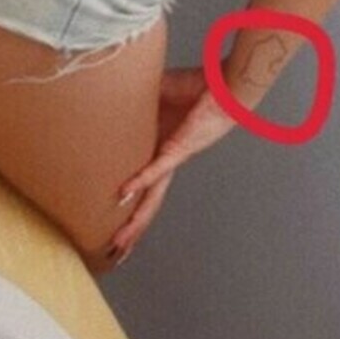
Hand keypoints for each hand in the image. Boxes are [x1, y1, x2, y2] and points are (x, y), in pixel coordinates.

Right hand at [107, 66, 236, 263]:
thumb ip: (138, 100)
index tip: (119, 226)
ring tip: (120, 241)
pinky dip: (139, 180)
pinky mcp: (179, 148)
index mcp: (165, 151)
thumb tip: (114, 93)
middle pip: (149, 203)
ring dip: (135, 220)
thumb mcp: (158, 93)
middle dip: (133, 229)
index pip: (146, 186)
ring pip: (152, 196)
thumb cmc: (198, 88)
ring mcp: (175, 158)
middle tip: (116, 252)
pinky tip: (123, 194)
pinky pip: (157, 168)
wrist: (224, 85)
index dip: (133, 208)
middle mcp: (170, 161)